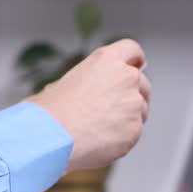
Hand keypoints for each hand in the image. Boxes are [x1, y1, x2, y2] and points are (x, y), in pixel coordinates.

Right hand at [27, 39, 151, 171]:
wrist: (52, 138)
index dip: (135, 60)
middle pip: (142, 83)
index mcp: (107, 60)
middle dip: (133, 93)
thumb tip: (86, 93)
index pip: (132, 50)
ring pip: (141, 110)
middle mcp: (126, 77)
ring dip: (129, 117)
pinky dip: (123, 137)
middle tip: (115, 107)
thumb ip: (86, 83)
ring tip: (101, 128)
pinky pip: (134, 132)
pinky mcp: (136, 129)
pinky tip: (102, 141)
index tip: (136, 67)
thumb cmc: (50, 112)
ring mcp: (134, 104)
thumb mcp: (63, 82)